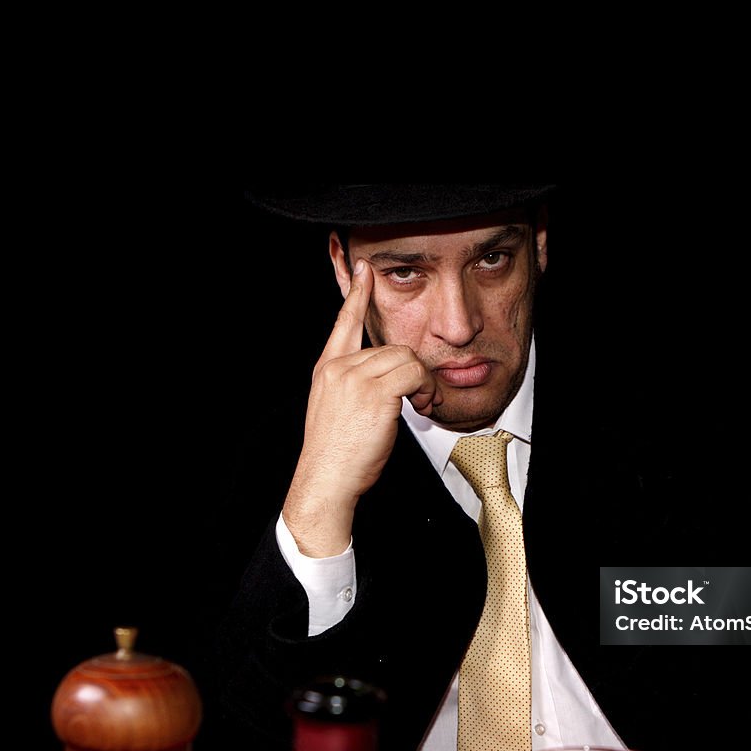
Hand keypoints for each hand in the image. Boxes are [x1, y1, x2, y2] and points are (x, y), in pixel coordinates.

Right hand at [282, 259, 439, 556]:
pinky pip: (414, 373)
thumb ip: (357, 387)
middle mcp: (338, 367)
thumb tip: (391, 380)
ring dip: (422, 382)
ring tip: (420, 406)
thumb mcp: (339, 411)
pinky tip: (420, 407)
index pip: (344, 322)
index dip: (356, 293)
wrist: (326, 480)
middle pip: (393, 347)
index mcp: (327, 369)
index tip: (364, 269)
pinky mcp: (373, 391)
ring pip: (406, 358)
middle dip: (413, 371)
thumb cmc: (337, 455)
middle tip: (421, 399)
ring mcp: (354, 377)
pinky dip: (425, 389)